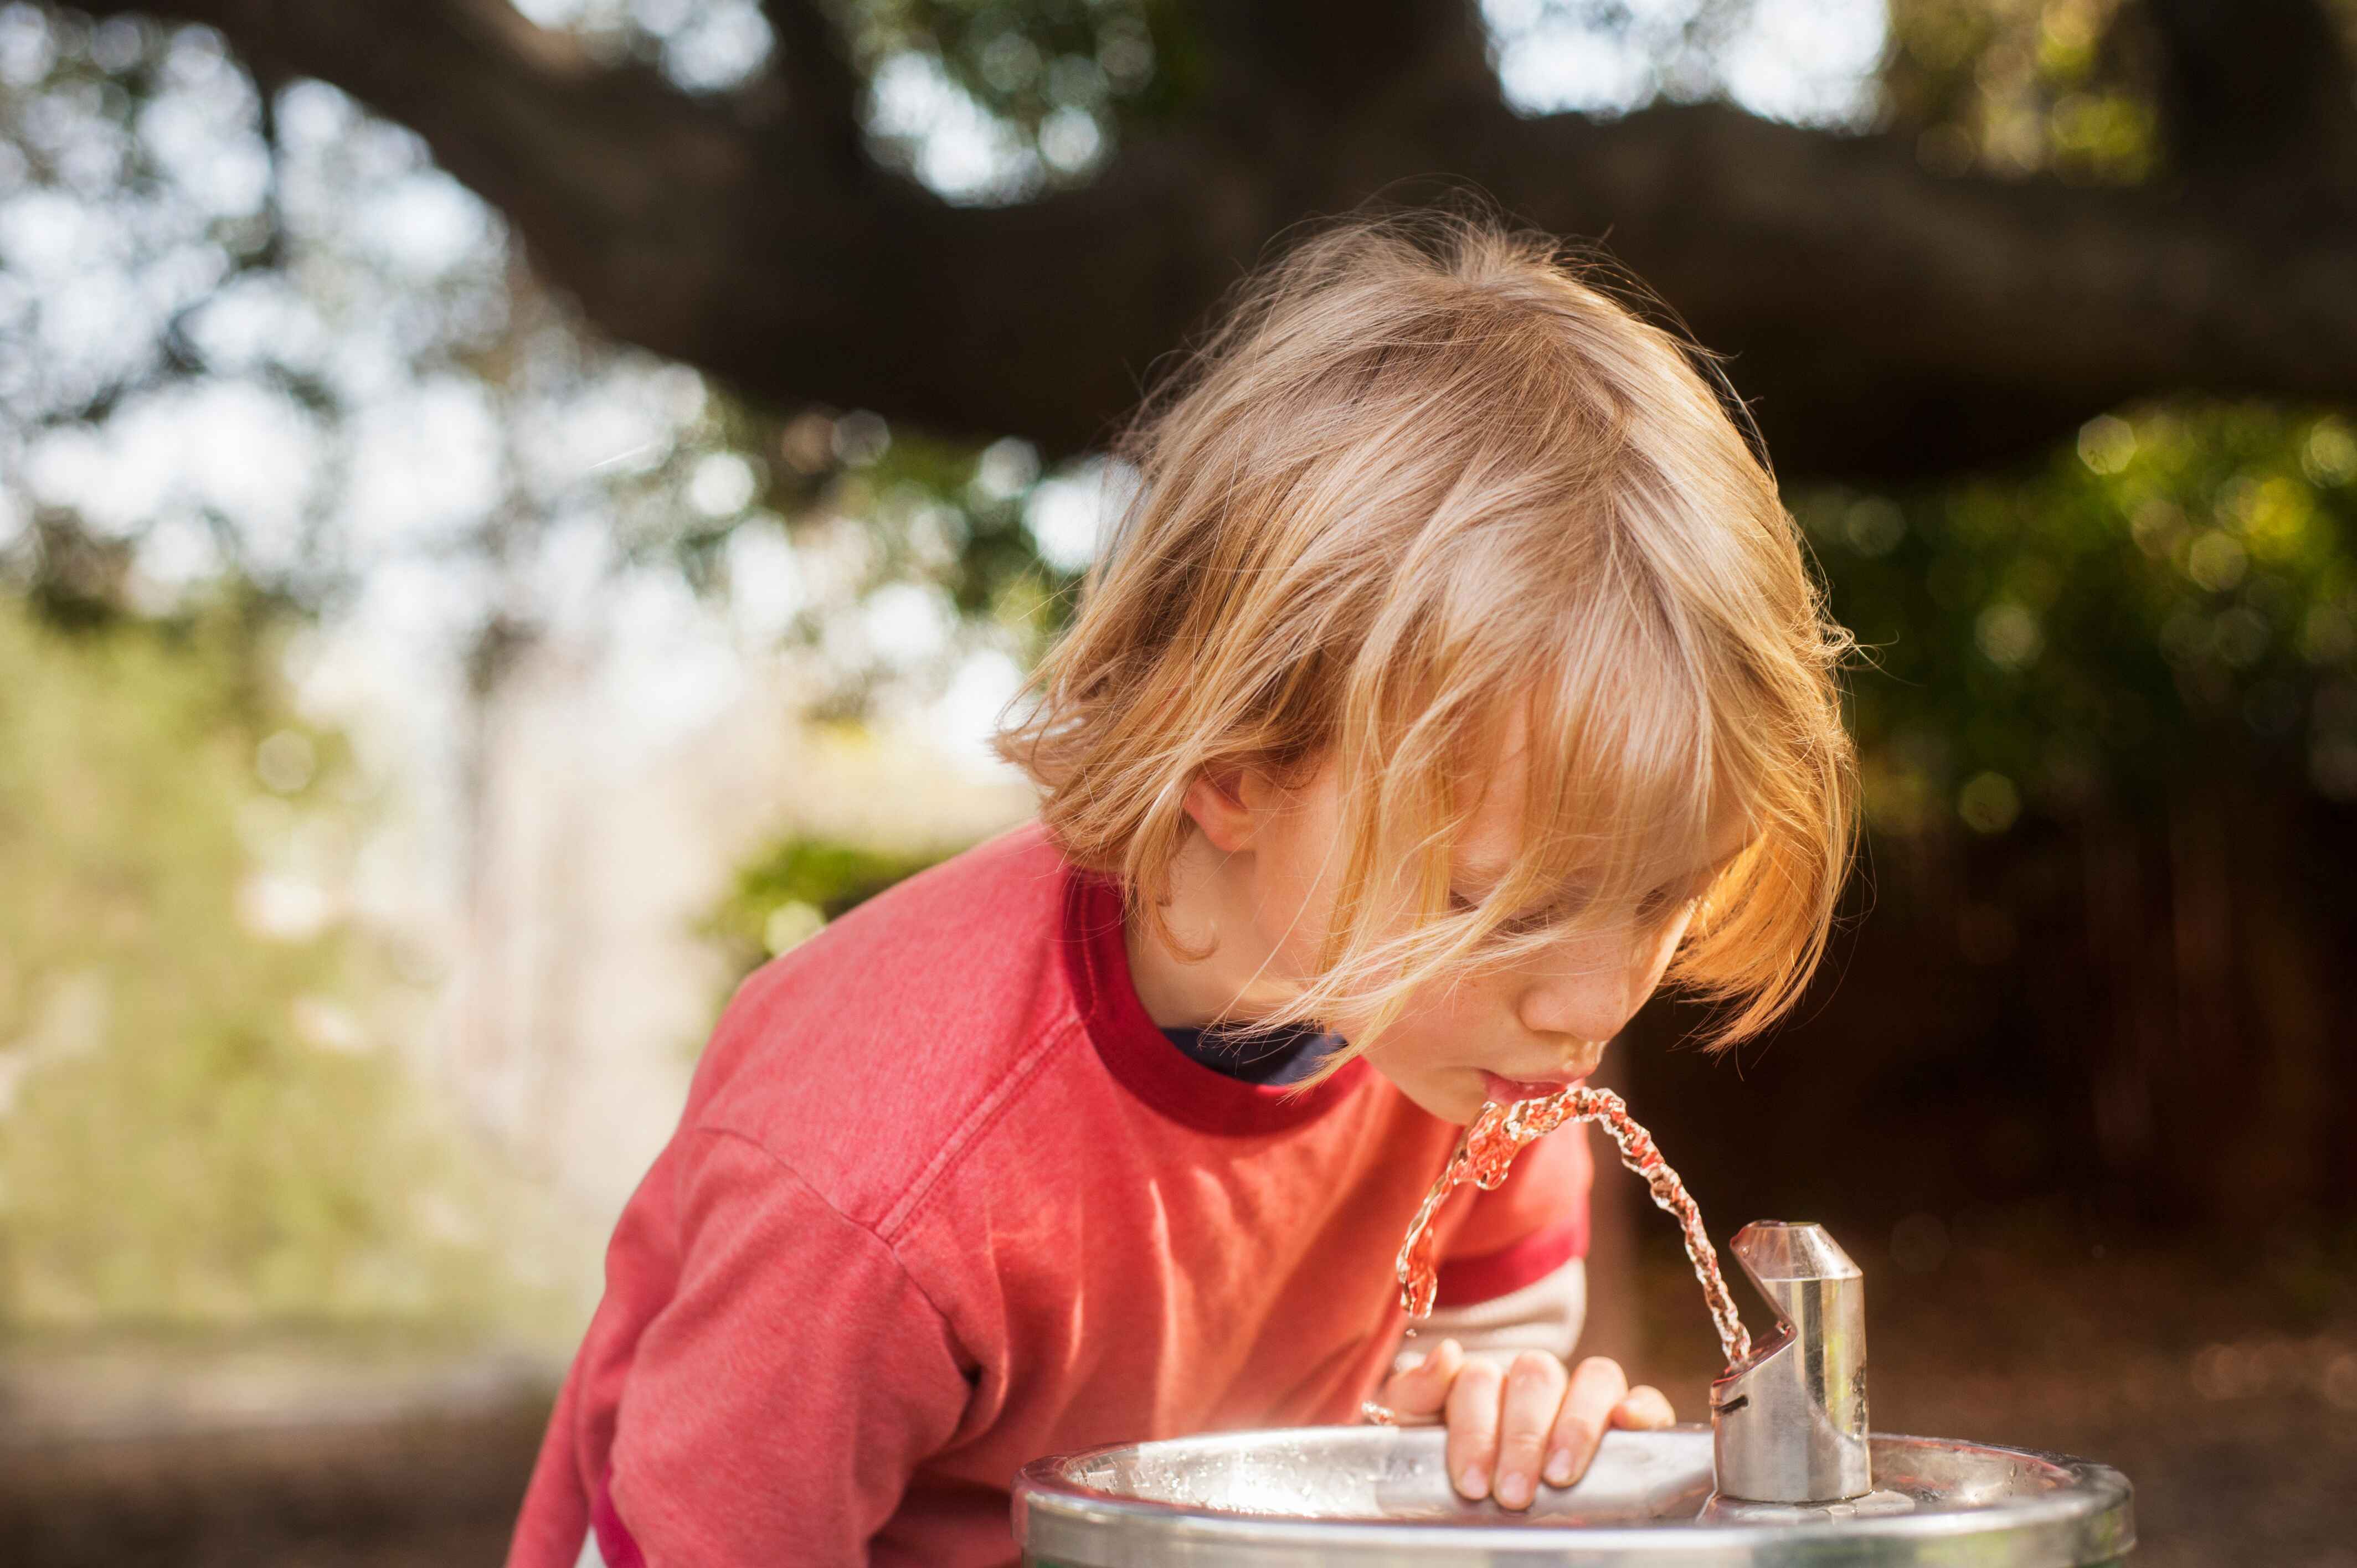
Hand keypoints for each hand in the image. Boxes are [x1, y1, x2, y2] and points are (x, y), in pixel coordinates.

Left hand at [1372, 1341, 1674, 1508]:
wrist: (1498, 1499)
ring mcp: (1588, 1397)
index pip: (1480, 1378)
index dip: (1475, 1430)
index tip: (1472, 1483)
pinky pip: (1647, 1398)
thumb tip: (1448, 1354)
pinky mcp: (1634, 1420)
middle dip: (1522, 1437)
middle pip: (1537, 1374)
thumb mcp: (1421, 1432)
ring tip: (1560, 1476)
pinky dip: (1642, 1406)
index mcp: (1487, 1381)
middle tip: (1513, 1493)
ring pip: (1594, 1376)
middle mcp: (1538, 1382)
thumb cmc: (1464, 1469)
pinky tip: (1629, 1424)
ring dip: (1576, 1424)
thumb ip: (1416, 1393)